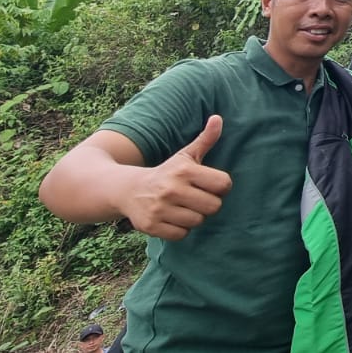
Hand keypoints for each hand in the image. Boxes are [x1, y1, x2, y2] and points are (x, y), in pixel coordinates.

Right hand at [121, 116, 232, 240]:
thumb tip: (218, 118)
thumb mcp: (185, 155)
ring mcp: (160, 208)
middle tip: (195, 198)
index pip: (223, 184)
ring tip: (182, 207)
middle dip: (207, 204)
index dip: (220, 187)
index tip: (209, 185)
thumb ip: (205, 139)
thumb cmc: (167, 173)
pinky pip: (181, 234)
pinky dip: (179, 229)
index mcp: (184, 169)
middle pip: (214, 206)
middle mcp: (172, 188)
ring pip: (198, 221)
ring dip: (193, 217)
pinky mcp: (151, 226)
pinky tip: (171, 218)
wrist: (128, 190)